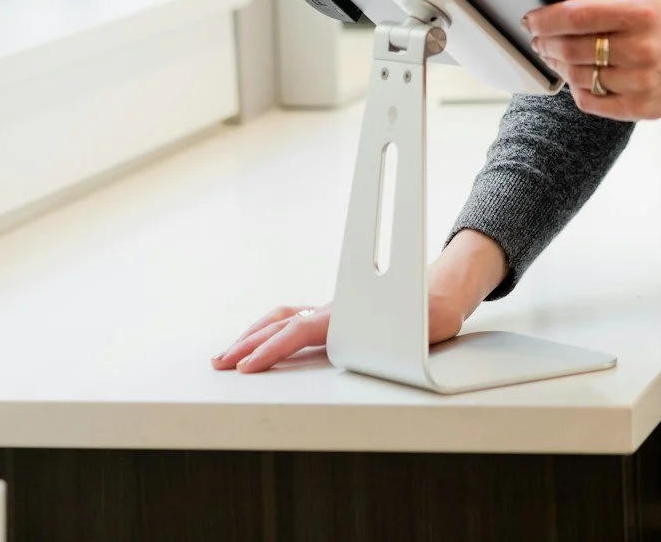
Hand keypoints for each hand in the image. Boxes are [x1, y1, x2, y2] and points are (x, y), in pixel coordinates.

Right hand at [213, 233, 505, 371]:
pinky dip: (269, 329)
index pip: (298, 332)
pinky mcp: (333, 316)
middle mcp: (333, 311)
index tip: (245, 368)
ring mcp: (331, 311)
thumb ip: (400, 340)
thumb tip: (387, 348)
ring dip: (252, 335)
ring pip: (282, 318)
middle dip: (246, 344)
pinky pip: (292, 319)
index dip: (270, 349)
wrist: (441, 294)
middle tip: (219, 363)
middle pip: (280, 323)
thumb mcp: (419, 327)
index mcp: (346, 315)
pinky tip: (260, 339)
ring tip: (228, 353)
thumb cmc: (429, 314)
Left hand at [524, 0, 660, 120]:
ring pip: (577, 76)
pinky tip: (578, 75)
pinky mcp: (640, 108)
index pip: (578, 17)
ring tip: (557, 55)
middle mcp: (643, 49)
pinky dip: (575, 88)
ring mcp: (642, 82)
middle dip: (546, 43)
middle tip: (539, 38)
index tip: (530, 19)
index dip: (546, 18)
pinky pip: (590, 101)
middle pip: (573, 49)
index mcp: (641, 13)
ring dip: (558, 65)